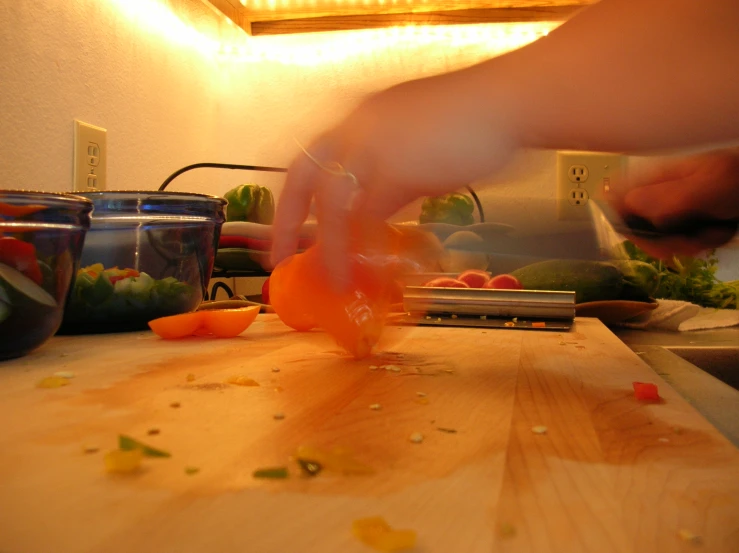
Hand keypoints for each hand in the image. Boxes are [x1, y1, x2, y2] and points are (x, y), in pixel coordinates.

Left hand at [270, 72, 516, 280]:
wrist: (508, 104)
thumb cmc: (474, 123)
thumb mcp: (418, 145)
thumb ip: (392, 177)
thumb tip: (377, 214)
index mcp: (361, 119)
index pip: (312, 158)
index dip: (294, 197)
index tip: (288, 225)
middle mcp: (358, 127)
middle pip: (302, 175)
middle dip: (287, 221)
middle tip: (279, 257)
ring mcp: (374, 145)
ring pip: (333, 204)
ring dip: (329, 247)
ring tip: (333, 280)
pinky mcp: (397, 167)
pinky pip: (369, 218)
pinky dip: (365, 248)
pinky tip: (368, 269)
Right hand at [609, 148, 738, 258]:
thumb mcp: (705, 188)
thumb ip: (663, 198)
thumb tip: (623, 204)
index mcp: (658, 176)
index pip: (616, 198)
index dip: (621, 221)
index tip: (643, 238)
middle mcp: (664, 191)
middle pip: (638, 226)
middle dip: (663, 240)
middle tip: (689, 240)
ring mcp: (680, 207)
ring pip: (663, 238)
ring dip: (690, 243)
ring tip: (715, 231)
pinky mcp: (696, 220)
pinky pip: (686, 240)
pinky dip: (705, 242)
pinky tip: (721, 231)